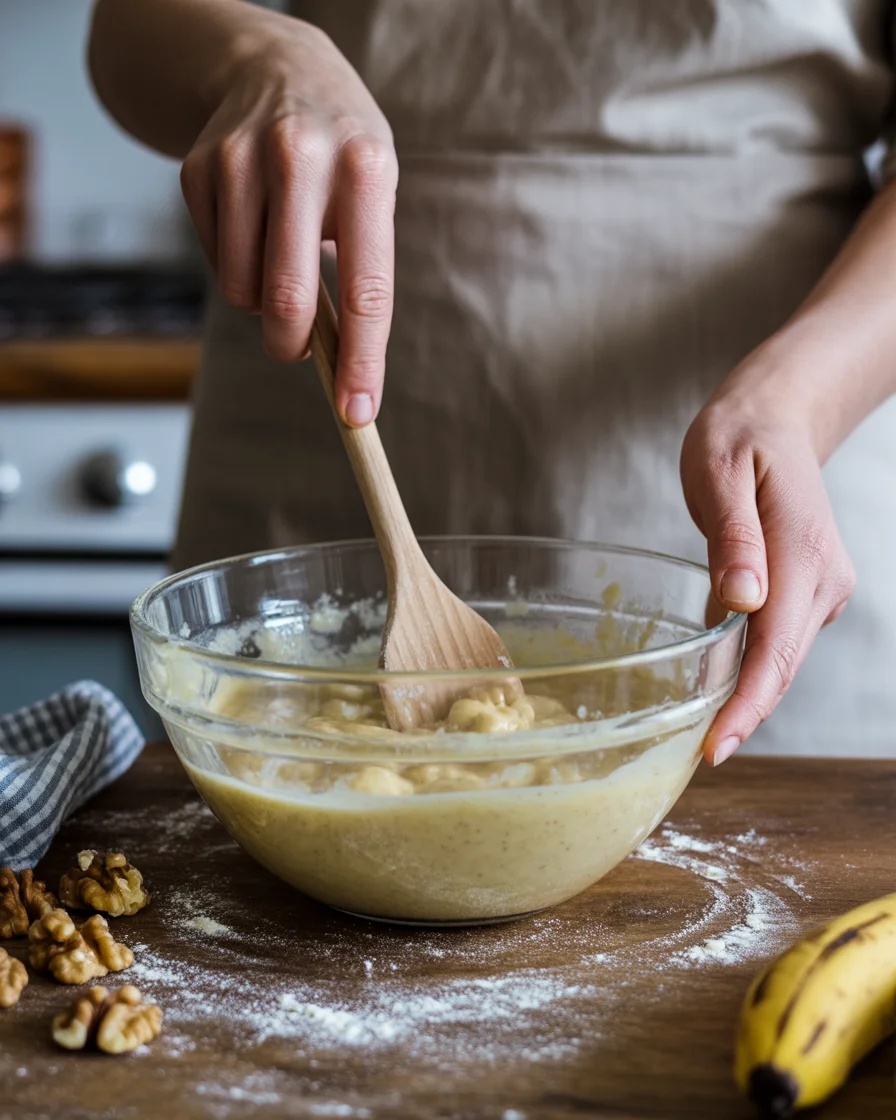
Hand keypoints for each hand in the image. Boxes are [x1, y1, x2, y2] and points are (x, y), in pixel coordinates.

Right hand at [179, 19, 396, 425]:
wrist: (274, 69)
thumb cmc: (341, 153)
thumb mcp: (373, 193)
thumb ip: (362, 273)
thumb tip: (345, 370)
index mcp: (366, 170)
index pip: (367, 291)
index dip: (363, 362)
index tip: (358, 414)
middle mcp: (301, 159)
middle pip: (288, 301)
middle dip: (293, 347)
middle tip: (299, 351)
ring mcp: (241, 161)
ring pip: (244, 292)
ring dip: (263, 306)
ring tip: (281, 261)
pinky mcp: (199, 170)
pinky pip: (216, 266)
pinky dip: (237, 271)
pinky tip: (253, 231)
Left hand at [681, 383, 854, 765]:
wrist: (777, 416)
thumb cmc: (739, 436)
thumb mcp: (720, 471)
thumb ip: (733, 537)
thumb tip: (742, 601)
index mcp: (802, 552)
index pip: (775, 646)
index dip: (747, 703)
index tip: (717, 747)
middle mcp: (822, 579)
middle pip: (782, 664)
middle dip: (744, 715)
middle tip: (699, 757)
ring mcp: (819, 588)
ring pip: (780, 658)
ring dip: (745, 696)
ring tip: (701, 735)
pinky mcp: (806, 591)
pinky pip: (775, 640)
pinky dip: (748, 668)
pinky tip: (718, 691)